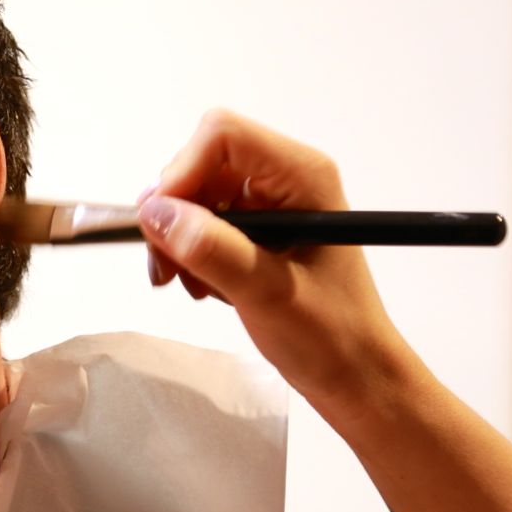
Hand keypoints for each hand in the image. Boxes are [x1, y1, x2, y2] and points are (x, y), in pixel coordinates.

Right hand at [138, 109, 413, 421]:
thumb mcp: (268, 293)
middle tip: (165, 265)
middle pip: (201, 161)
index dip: (182, 171)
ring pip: (195, 192)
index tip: (160, 223)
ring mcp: (269, 201)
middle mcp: (285, 177)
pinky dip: (188, 251)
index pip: (222, 135)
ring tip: (189, 283)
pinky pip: (202, 219)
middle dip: (174, 211)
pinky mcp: (256, 227)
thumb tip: (156, 214)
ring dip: (178, 237)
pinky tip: (203, 286)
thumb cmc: (331, 336)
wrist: (355, 376)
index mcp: (303, 175)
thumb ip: (212, 249)